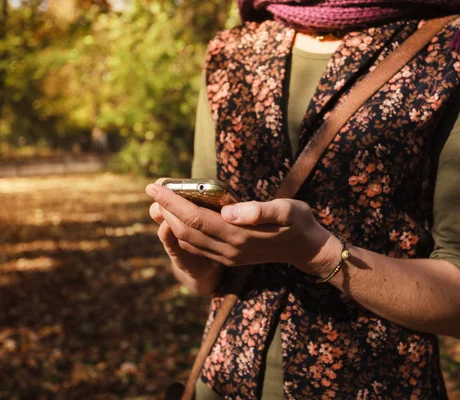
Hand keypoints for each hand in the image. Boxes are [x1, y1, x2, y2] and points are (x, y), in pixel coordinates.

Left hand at [145, 183, 342, 275]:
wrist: (307, 249)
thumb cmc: (298, 222)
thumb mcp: (286, 210)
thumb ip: (258, 211)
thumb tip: (228, 211)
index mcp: (239, 236)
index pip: (195, 218)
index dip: (172, 202)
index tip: (155, 186)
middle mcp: (229, 250)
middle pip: (185, 230)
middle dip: (165, 209)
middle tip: (152, 189)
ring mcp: (227, 256)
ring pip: (188, 241)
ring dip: (170, 222)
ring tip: (159, 202)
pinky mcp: (229, 257)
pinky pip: (197, 247)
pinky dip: (181, 232)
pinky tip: (177, 219)